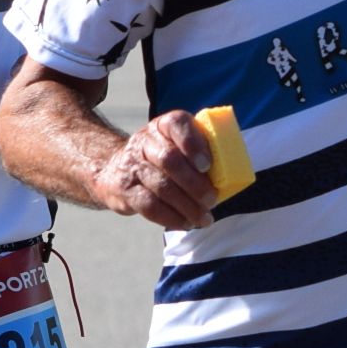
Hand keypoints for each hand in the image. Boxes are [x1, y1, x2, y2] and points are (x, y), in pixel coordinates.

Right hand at [97, 110, 217, 229]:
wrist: (116, 169)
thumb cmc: (161, 158)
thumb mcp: (177, 145)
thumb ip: (199, 152)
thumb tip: (231, 176)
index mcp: (164, 125)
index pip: (177, 124)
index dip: (193, 144)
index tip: (207, 166)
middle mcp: (146, 141)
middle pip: (169, 160)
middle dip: (195, 184)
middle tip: (212, 200)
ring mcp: (133, 165)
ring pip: (161, 186)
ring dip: (187, 206)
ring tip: (204, 218)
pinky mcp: (125, 189)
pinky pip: (149, 205)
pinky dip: (171, 217)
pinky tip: (186, 223)